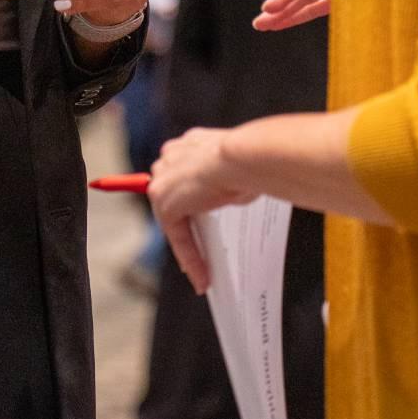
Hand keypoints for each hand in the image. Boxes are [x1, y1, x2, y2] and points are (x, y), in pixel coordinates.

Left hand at [149, 128, 254, 293]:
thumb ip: (226, 180)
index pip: (184, 173)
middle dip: (186, 223)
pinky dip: (190, 259)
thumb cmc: (253, 158)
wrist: (245, 157)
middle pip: (173, 196)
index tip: (201, 216)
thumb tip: (234, 193)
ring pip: (174, 220)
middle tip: (201, 249)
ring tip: (204, 272)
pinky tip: (203, 276)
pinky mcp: (166, 205)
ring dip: (188, 246)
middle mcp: (171, 157)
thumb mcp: (238, 167)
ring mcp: (164, 180)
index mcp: (190, 142)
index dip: (192, 197)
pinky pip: (178, 238)